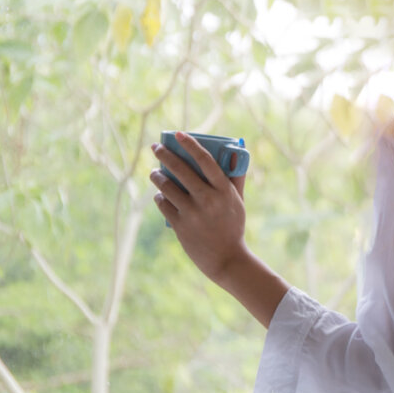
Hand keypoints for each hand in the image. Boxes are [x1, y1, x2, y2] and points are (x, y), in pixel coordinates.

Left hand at [149, 132, 247, 281]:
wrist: (226, 258)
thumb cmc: (233, 227)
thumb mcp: (238, 202)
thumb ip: (235, 180)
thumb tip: (234, 155)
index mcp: (224, 190)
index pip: (205, 160)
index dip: (190, 144)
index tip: (179, 134)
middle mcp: (207, 199)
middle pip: (181, 169)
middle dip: (164, 154)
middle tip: (155, 147)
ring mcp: (192, 212)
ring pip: (166, 186)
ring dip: (157, 176)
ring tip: (155, 173)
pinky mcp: (180, 225)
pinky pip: (163, 204)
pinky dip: (159, 197)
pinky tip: (160, 195)